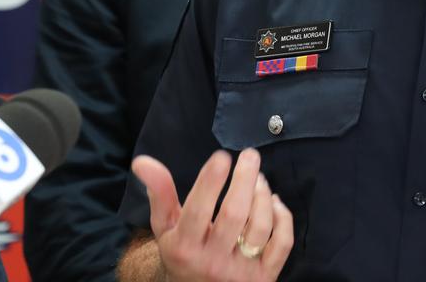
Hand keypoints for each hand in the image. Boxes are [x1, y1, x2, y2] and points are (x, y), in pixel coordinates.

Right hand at [132, 148, 292, 281]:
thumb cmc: (181, 252)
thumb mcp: (164, 227)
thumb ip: (159, 193)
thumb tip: (142, 161)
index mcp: (184, 248)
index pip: (198, 211)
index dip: (210, 182)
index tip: (221, 157)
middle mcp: (212, 262)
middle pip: (234, 214)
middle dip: (244, 180)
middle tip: (250, 155)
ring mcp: (240, 272)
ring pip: (259, 227)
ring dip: (263, 196)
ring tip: (259, 178)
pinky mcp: (265, 276)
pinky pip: (282, 244)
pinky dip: (283, 218)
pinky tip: (274, 201)